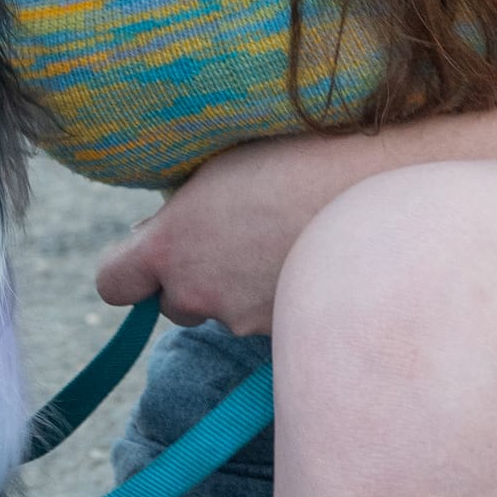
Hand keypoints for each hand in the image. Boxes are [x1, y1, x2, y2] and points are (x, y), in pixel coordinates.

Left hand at [95, 134, 372, 336]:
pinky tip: (315, 257)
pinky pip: (273, 319)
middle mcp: (201, 295)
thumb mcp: (223, 166)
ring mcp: (247, 322)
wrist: (384, 195)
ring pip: (230, 312)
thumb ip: (187, 206)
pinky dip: (285, 296)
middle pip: (177, 303)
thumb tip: (178, 218)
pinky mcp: (289, 337)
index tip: (153, 252)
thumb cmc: (302, 159)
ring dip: (245, 287)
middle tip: (237, 235)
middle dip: (197, 278)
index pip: (113, 283)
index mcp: (172, 248)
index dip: (130, 269)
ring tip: (288, 237)